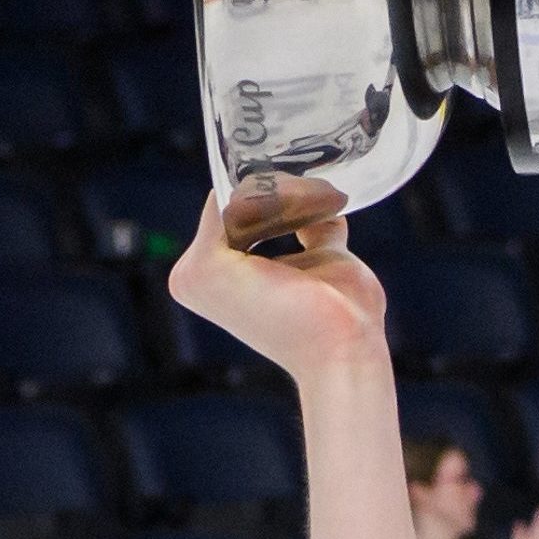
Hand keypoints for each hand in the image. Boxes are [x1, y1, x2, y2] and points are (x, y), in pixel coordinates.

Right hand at [168, 174, 388, 391]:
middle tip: (325, 193)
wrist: (346, 350)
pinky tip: (314, 204)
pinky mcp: (202, 269)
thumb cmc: (345, 319)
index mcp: (216, 275)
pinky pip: (238, 209)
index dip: (277, 196)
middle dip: (283, 191)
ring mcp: (191, 273)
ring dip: (289, 195)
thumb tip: (324, 206)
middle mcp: (192, 276)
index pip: (238, 217)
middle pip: (235, 206)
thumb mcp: (328, 261)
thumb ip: (316, 233)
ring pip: (239, 203)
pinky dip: (280, 200)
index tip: (315, 188)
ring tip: (327, 200)